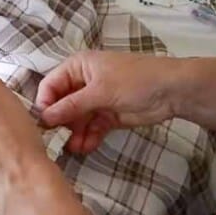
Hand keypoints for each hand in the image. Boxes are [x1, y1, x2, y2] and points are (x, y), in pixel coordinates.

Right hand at [36, 51, 179, 153]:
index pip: (51, 85)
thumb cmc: (134, 80)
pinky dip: (88, 138)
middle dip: (61, 123)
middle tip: (59, 140)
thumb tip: (44, 118)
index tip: (44, 124)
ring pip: (76, 120)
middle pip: (62, 105)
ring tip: (75, 148)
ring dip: (74, 134)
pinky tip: (86, 147)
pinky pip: (91, 128)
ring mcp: (96, 100)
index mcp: (78, 67)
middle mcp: (83, 82)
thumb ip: (71, 105)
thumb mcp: (100, 91)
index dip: (45, 103)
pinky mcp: (107, 116)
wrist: (171, 91)